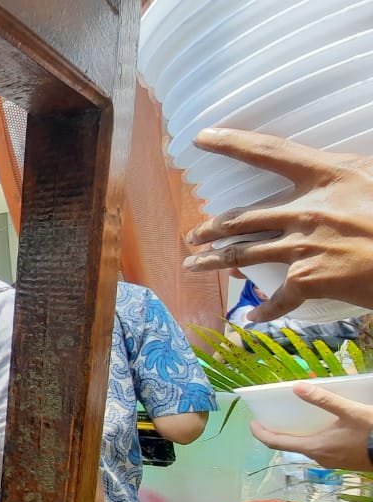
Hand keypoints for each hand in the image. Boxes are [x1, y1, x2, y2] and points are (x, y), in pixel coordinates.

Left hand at [181, 128, 372, 320]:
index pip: (268, 152)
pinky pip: (278, 298)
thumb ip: (341, 175)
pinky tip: (251, 315)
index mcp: (325, 176)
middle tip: (193, 233)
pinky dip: (263, 309)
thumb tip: (323, 173)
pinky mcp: (310, 280)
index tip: (202, 138)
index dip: (232, 143)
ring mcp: (303, 246)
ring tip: (194, 263)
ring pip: (242, 254)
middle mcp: (306, 210)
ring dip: (213, 261)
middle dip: (210, 228)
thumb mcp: (372, 177)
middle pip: (241, 217)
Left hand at [248, 383, 372, 471]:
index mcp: (315, 447)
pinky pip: (319, 449)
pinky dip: (311, 438)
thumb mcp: (351, 412)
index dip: (260, 433)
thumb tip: (296, 387)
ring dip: (296, 435)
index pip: (276, 442)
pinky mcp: (342, 462)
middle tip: (271, 417)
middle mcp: (319, 458)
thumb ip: (324, 399)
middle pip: (289, 445)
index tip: (252, 422)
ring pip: (305, 448)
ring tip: (293, 419)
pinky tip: (319, 427)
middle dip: (277, 432)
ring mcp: (331, 462)